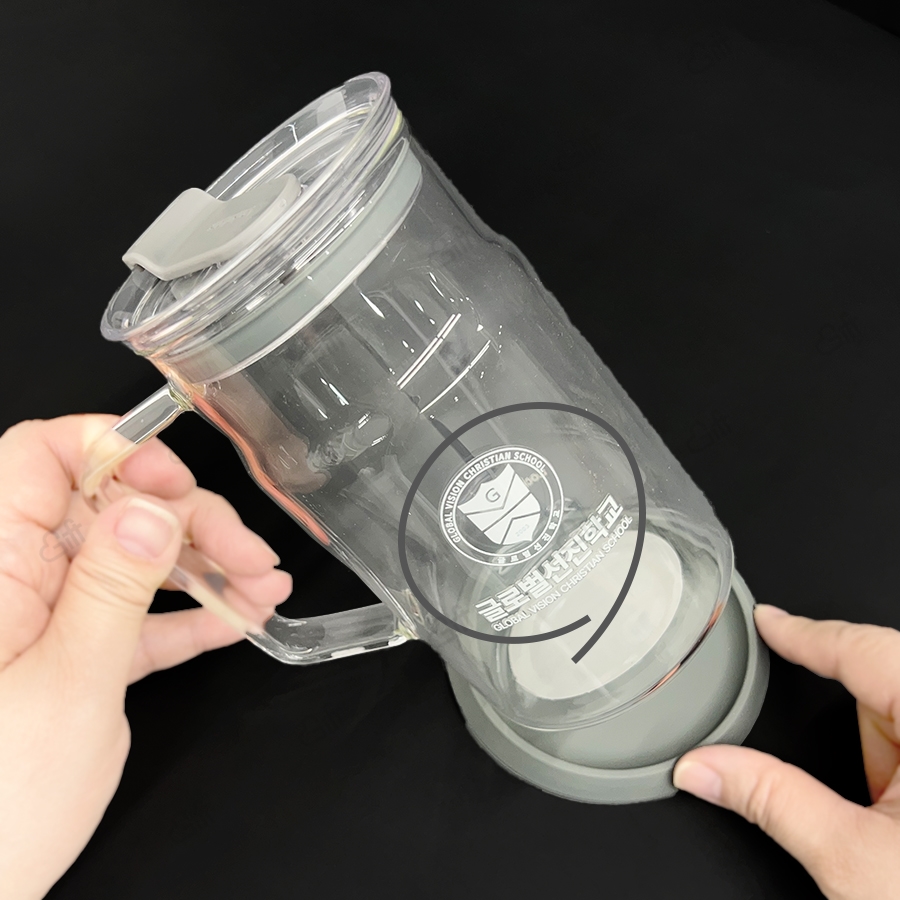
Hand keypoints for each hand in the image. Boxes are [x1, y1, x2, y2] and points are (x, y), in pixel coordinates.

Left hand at [0, 415, 291, 898]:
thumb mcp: (68, 685)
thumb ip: (112, 587)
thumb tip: (149, 507)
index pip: (41, 459)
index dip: (113, 451)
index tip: (174, 479)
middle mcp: (19, 581)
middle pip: (109, 508)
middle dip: (188, 522)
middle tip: (249, 555)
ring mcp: (50, 619)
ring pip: (134, 560)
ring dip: (205, 569)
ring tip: (263, 588)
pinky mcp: (77, 657)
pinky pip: (138, 617)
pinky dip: (190, 616)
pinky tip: (237, 620)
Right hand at [674, 604, 899, 899]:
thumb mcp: (854, 861)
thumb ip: (770, 800)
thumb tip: (706, 768)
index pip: (866, 650)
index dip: (808, 632)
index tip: (770, 621)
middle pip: (887, 686)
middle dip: (856, 726)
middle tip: (854, 788)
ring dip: (884, 755)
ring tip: (896, 825)